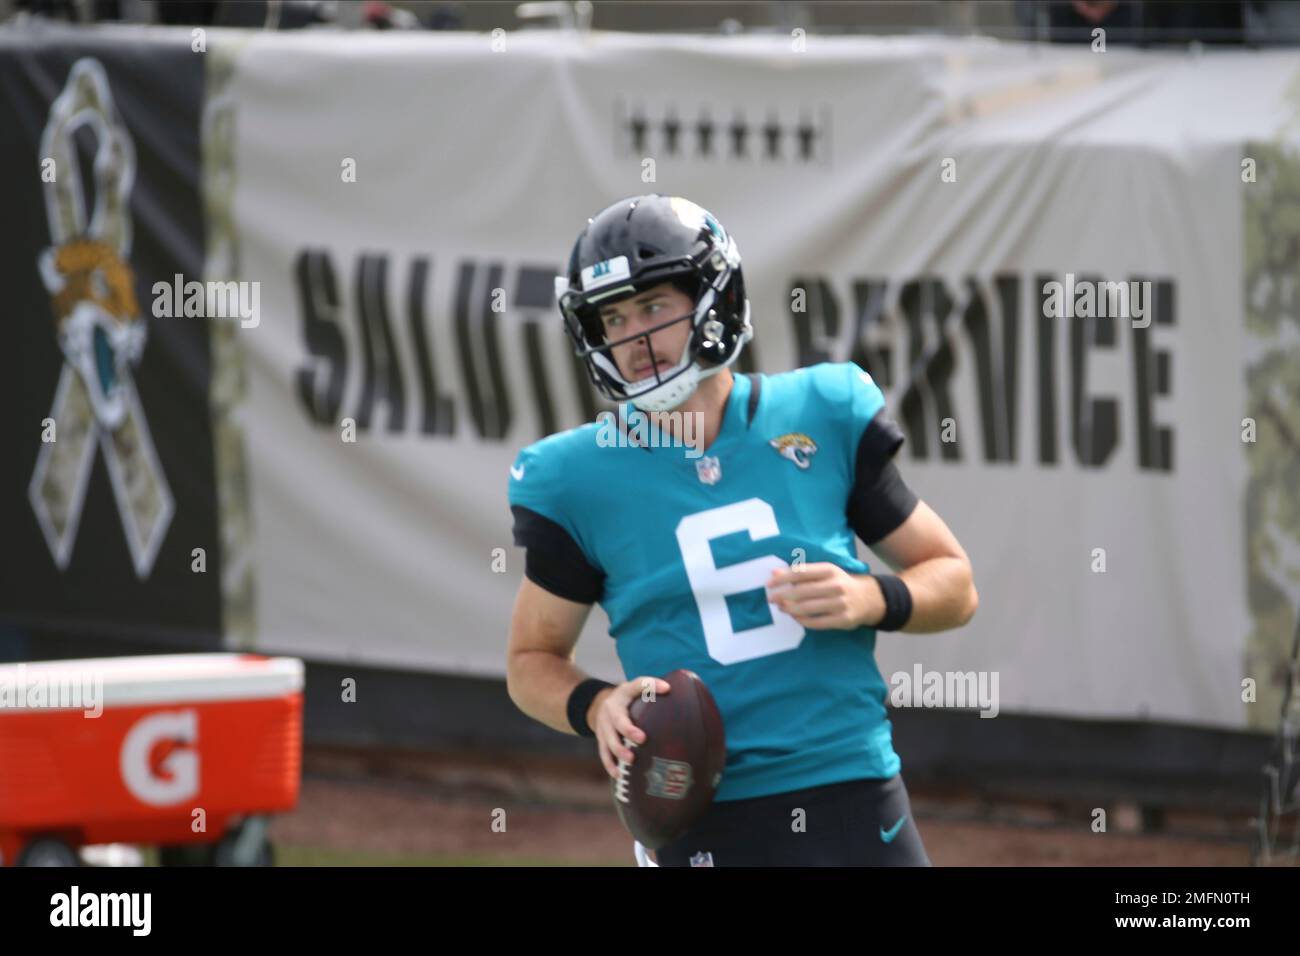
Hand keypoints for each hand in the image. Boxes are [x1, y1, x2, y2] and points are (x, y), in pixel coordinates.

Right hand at [588, 676, 671, 778]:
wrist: (599, 705)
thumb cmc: (626, 698)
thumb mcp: (634, 687)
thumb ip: (649, 687)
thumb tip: (669, 689)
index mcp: (622, 694)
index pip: (637, 686)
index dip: (650, 686)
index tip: (666, 689)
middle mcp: (610, 710)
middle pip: (617, 720)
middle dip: (628, 730)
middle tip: (642, 738)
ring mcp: (603, 726)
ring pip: (608, 740)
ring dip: (618, 751)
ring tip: (631, 760)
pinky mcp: (601, 740)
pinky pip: (603, 753)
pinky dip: (610, 764)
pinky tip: (619, 774)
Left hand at [767, 563, 883, 630]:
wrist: (868, 599)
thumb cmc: (839, 583)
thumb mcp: (825, 572)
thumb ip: (802, 572)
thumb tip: (774, 573)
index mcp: (830, 570)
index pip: (801, 572)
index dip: (783, 578)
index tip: (769, 583)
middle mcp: (836, 585)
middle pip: (803, 591)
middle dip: (783, 595)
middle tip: (771, 599)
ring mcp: (840, 604)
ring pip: (808, 608)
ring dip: (790, 609)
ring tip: (781, 608)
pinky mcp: (843, 620)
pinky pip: (817, 622)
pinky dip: (802, 620)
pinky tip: (795, 617)